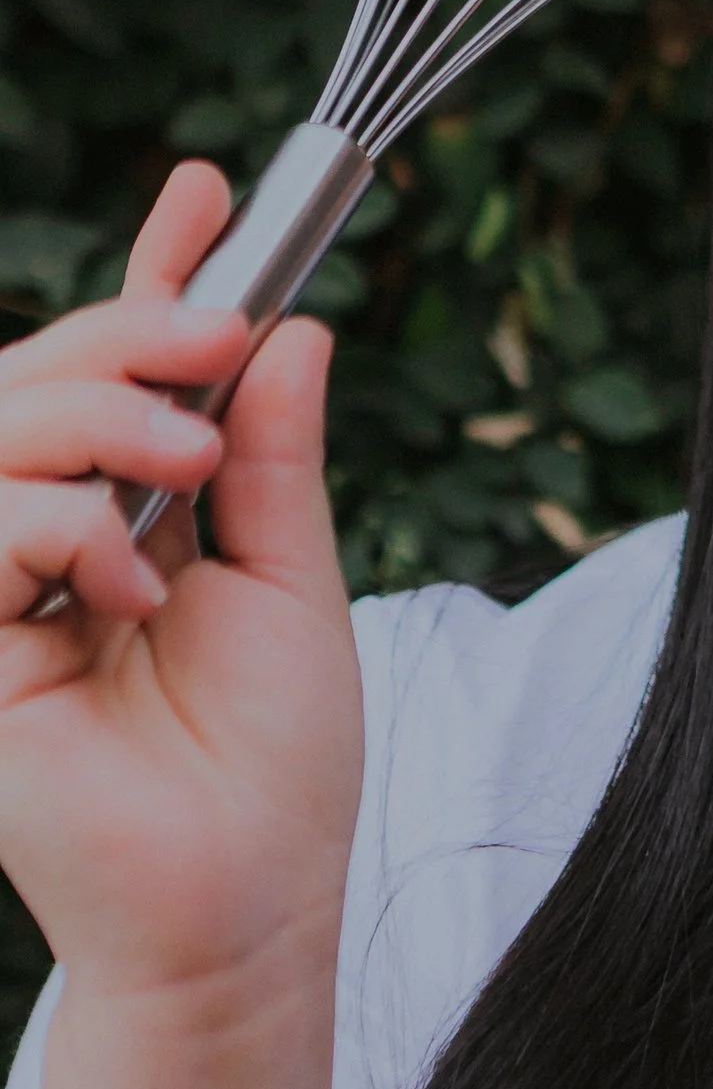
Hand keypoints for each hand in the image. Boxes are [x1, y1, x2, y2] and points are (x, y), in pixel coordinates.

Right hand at [0, 162, 360, 996]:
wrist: (245, 900)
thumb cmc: (272, 763)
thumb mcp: (292, 577)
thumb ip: (271, 453)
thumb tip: (293, 326)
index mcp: (132, 513)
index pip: (122, 369)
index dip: (157, 274)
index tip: (209, 188)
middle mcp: (49, 539)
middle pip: (42, 374)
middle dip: (131, 335)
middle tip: (218, 346)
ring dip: (96, 419)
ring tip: (183, 477)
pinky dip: (56, 527)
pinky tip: (128, 582)